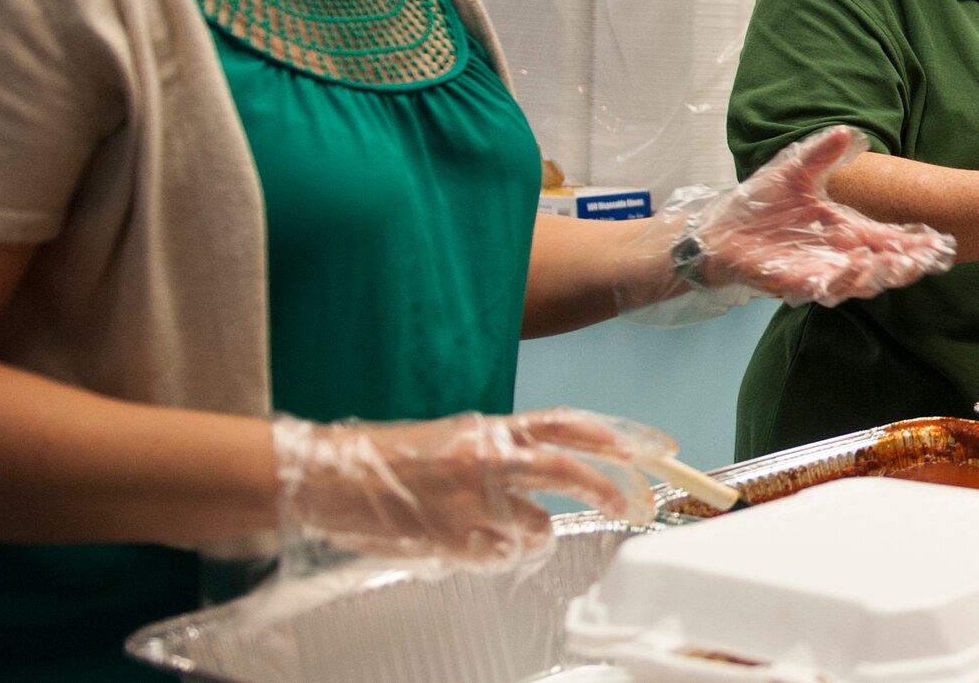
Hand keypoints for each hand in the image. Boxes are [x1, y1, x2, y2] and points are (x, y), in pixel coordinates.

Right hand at [272, 408, 672, 566]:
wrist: (324, 475)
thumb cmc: (388, 460)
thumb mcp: (453, 441)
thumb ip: (502, 455)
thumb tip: (544, 495)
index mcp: (489, 427)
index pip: (567, 424)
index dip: (615, 435)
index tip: (655, 447)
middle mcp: (485, 456)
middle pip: (569, 469)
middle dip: (612, 489)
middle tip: (639, 505)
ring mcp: (468, 499)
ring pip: (535, 524)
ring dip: (530, 532)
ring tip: (502, 528)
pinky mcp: (448, 537)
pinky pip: (495, 555)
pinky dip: (490, 553)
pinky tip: (461, 542)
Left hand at [619, 126, 956, 323]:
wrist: (719, 228)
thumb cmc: (760, 203)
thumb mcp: (793, 172)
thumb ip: (820, 155)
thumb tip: (847, 131)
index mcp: (845, 230)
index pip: (887, 240)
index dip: (912, 245)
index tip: (937, 244)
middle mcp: (837, 256)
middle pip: (880, 267)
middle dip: (903, 267)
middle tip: (923, 261)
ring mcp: (816, 272)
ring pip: (854, 283)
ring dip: (872, 277)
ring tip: (886, 267)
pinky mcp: (790, 283)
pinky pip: (816, 290)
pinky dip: (832, 285)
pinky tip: (845, 278)